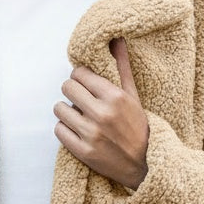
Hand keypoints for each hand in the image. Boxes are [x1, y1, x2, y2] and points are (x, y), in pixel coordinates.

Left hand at [53, 37, 148, 189]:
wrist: (145, 164)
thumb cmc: (139, 126)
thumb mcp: (133, 95)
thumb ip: (122, 66)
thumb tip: (116, 39)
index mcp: (115, 97)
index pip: (79, 73)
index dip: (81, 77)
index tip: (86, 84)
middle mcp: (102, 114)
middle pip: (66, 87)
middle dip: (72, 92)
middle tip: (81, 99)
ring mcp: (91, 134)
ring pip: (59, 109)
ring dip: (66, 111)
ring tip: (79, 115)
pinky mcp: (83, 151)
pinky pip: (59, 130)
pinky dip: (65, 129)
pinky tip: (77, 130)